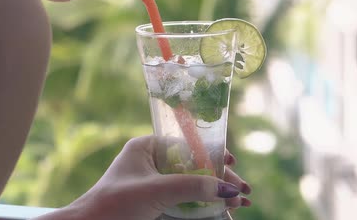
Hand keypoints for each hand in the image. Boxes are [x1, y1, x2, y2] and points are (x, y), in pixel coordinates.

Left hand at [59, 135, 251, 219]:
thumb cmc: (114, 204)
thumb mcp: (156, 192)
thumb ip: (192, 187)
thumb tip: (228, 188)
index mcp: (146, 147)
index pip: (186, 144)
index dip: (211, 153)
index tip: (231, 162)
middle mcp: (151, 161)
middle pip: (194, 165)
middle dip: (218, 179)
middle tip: (242, 191)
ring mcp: (154, 183)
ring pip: (192, 184)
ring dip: (215, 194)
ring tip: (238, 204)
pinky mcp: (156, 202)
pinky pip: (184, 200)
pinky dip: (203, 206)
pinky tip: (222, 211)